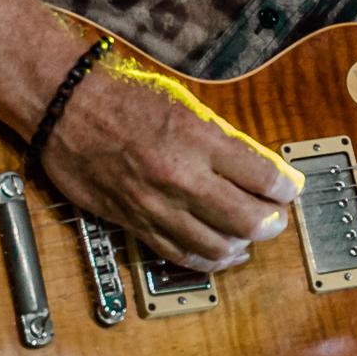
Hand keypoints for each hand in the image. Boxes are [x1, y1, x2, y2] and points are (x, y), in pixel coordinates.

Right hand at [38, 57, 302, 272]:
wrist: (66, 108)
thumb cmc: (122, 97)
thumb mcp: (185, 105)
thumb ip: (222, 140)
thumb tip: (257, 168)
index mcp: (199, 139)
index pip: (265, 177)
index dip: (287, 187)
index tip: (290, 187)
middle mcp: (182, 177)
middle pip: (250, 220)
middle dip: (274, 221)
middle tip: (277, 214)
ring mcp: (158, 205)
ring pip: (220, 246)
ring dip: (245, 243)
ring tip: (251, 232)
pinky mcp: (136, 223)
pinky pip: (182, 255)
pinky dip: (210, 259)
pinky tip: (223, 251)